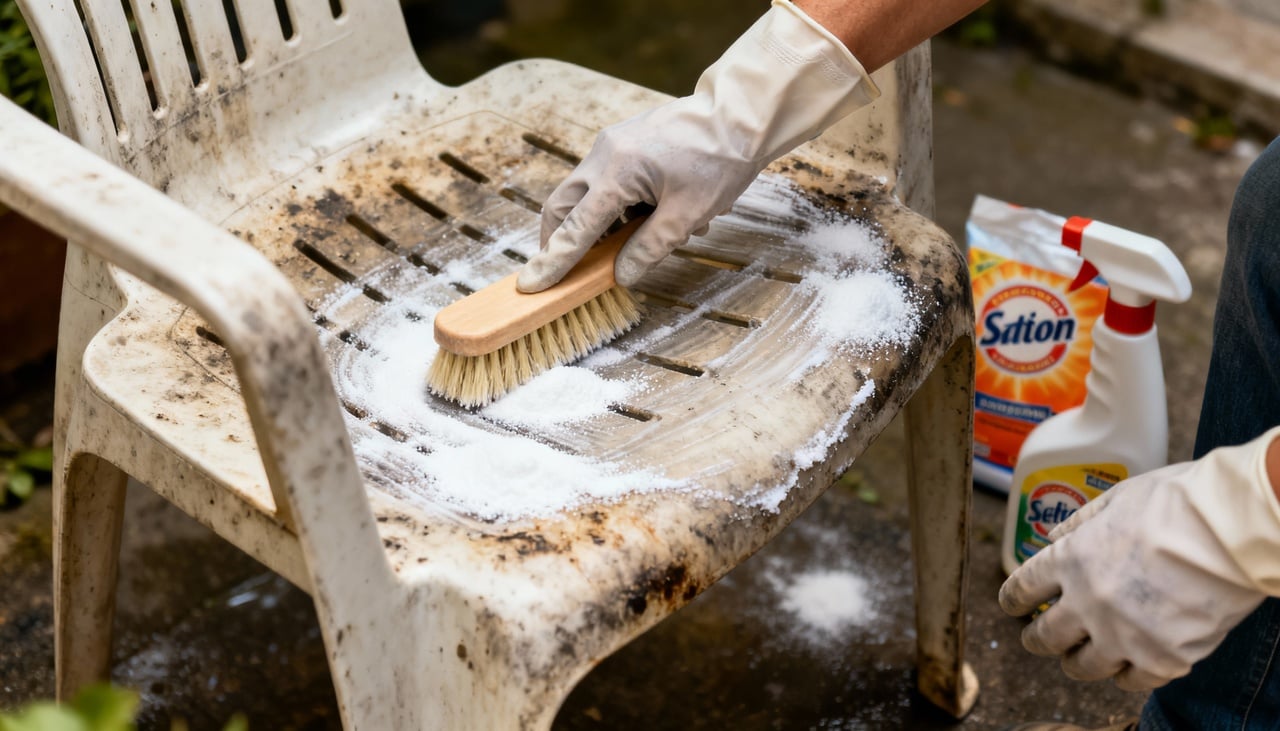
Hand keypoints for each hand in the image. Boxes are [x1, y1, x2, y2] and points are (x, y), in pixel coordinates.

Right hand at [516, 0, 877, 292]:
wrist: (739, 115)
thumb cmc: (720, 160)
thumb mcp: (688, 215)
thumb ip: (649, 247)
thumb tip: (619, 275)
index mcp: (618, 173)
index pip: (575, 228)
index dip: (553, 262)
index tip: (530, 285)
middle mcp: (604, 155)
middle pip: (562, 206)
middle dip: (558, 241)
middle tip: (564, 272)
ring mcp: (610, 145)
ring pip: (580, 194)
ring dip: (589, 225)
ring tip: (621, 247)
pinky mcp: (622, 143)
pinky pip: (601, 181)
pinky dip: (609, 207)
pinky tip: (642, 220)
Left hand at [1000, 428, 1279, 690]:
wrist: (1232, 531)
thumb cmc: (1177, 504)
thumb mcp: (1116, 500)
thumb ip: (1080, 524)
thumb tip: (1053, 538)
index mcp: (1070, 560)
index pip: (1021, 589)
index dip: (1011, 600)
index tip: (1011, 607)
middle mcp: (1087, 602)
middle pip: (1044, 638)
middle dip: (1036, 640)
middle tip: (1037, 640)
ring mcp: (1123, 635)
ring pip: (1082, 667)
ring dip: (1077, 661)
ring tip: (1079, 658)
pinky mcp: (1162, 659)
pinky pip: (1132, 680)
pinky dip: (1126, 674)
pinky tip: (1127, 667)